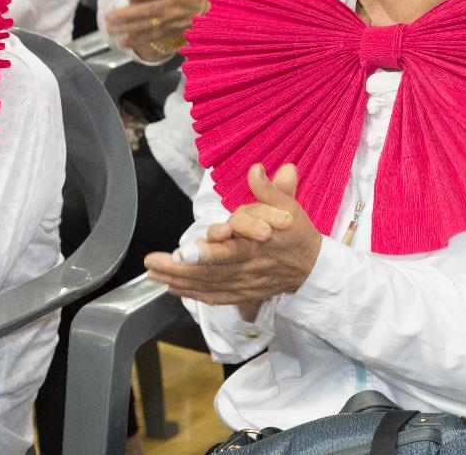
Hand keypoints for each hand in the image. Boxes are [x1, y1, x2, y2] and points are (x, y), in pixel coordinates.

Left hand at [103, 0, 209, 58]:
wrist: (218, 5)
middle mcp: (171, 4)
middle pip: (147, 10)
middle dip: (126, 14)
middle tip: (109, 16)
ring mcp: (172, 19)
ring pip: (147, 25)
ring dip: (127, 28)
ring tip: (111, 29)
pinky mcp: (173, 30)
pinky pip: (154, 36)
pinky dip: (140, 39)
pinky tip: (126, 42)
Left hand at [144, 164, 322, 306]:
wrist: (312, 268)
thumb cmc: (296, 234)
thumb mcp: (288, 207)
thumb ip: (270, 189)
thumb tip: (256, 170)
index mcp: (258, 246)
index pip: (231, 251)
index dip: (208, 252)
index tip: (186, 249)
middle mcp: (248, 268)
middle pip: (211, 271)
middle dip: (179, 268)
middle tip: (153, 262)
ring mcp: (244, 284)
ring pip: (208, 285)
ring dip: (178, 280)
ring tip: (153, 272)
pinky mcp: (242, 293)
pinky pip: (214, 296)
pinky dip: (192, 294)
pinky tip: (171, 288)